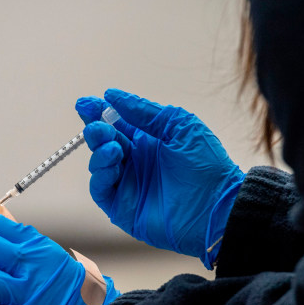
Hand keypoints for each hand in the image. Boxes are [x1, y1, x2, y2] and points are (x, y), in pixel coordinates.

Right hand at [76, 88, 244, 266]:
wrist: (218, 206)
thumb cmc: (207, 165)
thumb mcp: (178, 125)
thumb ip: (144, 111)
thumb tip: (112, 96)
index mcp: (149, 141)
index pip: (116, 124)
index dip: (99, 113)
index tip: (85, 103)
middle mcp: (136, 162)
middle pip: (103, 142)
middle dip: (95, 130)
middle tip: (97, 125)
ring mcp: (129, 185)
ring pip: (99, 165)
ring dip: (99, 151)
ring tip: (113, 146)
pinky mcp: (124, 208)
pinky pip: (101, 190)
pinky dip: (100, 175)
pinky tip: (112, 162)